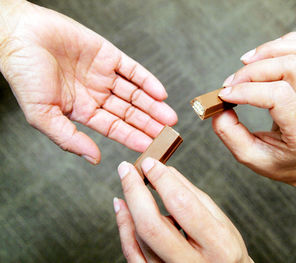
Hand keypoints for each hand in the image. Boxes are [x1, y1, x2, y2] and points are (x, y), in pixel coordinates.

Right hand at [0, 1, 176, 163]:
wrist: (18, 36)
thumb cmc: (24, 76)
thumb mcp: (43, 115)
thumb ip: (69, 139)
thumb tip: (94, 159)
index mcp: (82, 111)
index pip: (115, 128)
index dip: (133, 137)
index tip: (152, 146)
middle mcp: (96, 94)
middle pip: (129, 112)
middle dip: (149, 123)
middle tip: (168, 134)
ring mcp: (103, 74)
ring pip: (134, 93)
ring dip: (153, 105)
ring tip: (170, 117)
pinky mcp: (108, 54)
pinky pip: (132, 69)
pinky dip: (147, 81)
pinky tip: (160, 93)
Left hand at [113, 158, 252, 262]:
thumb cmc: (223, 249)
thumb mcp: (220, 220)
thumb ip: (193, 195)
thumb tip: (167, 171)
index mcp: (218, 244)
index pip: (183, 205)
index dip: (162, 181)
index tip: (150, 163)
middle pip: (152, 226)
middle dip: (135, 192)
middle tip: (126, 169)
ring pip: (140, 239)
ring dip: (129, 207)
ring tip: (127, 182)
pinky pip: (132, 254)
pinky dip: (124, 228)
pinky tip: (122, 207)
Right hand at [213, 32, 295, 184]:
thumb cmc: (279, 160)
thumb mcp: (250, 157)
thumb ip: (230, 134)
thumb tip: (217, 107)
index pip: (279, 97)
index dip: (247, 90)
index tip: (223, 95)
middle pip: (289, 68)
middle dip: (252, 71)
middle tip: (230, 83)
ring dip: (269, 51)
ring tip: (246, 63)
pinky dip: (282, 44)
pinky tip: (262, 57)